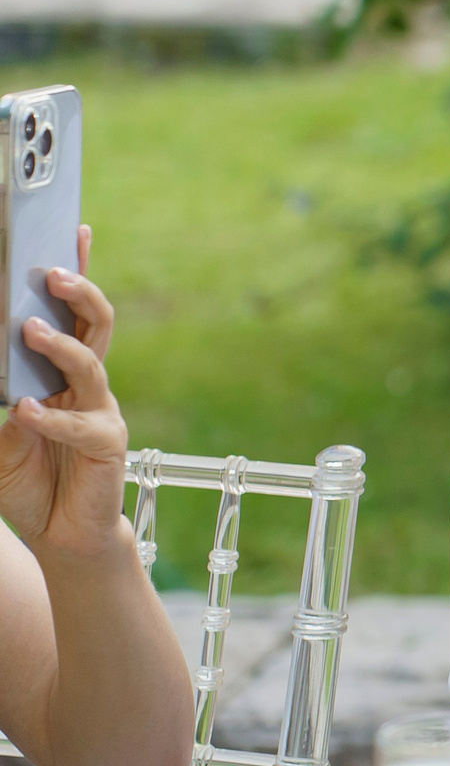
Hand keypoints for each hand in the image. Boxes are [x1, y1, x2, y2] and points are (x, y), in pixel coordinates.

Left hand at [0, 227, 133, 568]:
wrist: (59, 534)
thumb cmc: (26, 481)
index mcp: (61, 373)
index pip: (73, 313)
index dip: (78, 272)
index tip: (74, 232)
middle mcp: (86, 384)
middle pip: (96, 324)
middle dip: (78, 293)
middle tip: (51, 273)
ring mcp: (101, 411)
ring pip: (91, 363)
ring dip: (60, 345)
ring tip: (29, 329)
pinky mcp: (107, 444)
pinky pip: (81, 425)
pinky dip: (52, 418)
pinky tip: (28, 413)